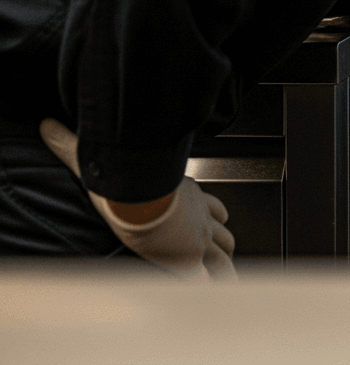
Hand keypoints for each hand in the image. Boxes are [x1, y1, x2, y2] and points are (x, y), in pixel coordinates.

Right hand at [39, 119, 236, 280]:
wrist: (139, 199)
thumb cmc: (127, 181)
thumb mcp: (107, 162)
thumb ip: (77, 146)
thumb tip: (50, 127)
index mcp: (188, 195)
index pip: (212, 206)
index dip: (215, 214)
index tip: (214, 217)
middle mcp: (199, 218)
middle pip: (224, 234)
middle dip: (224, 246)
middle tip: (223, 255)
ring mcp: (198, 240)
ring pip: (223, 257)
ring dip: (223, 269)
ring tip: (224, 281)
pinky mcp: (189, 260)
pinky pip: (204, 279)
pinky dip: (206, 288)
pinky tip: (204, 296)